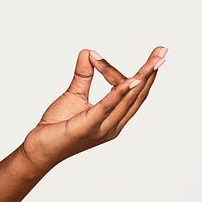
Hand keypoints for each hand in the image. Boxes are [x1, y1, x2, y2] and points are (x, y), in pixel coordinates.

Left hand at [20, 46, 166, 173]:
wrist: (39, 150)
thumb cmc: (57, 126)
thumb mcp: (73, 95)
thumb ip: (83, 75)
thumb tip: (88, 52)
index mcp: (113, 119)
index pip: (127, 91)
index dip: (116, 70)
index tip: (95, 55)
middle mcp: (113, 124)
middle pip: (138, 95)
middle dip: (151, 72)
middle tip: (163, 51)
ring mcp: (103, 127)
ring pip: (128, 99)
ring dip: (143, 78)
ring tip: (155, 60)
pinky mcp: (88, 127)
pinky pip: (107, 106)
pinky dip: (121, 92)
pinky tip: (133, 80)